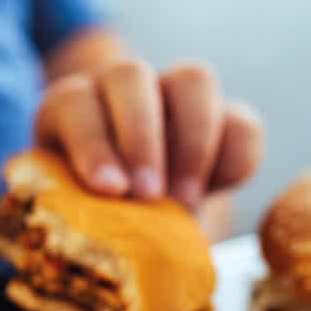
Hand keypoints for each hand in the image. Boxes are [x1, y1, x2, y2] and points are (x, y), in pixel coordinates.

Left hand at [34, 59, 262, 208]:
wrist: (136, 228)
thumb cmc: (90, 221)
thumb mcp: (74, 216)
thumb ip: (76, 214)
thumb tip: (89, 234)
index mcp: (69, 108)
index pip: (73, 102)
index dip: (91, 142)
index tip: (109, 190)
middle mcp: (119, 88)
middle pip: (131, 76)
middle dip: (141, 138)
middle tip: (147, 196)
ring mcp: (173, 95)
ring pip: (193, 80)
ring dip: (192, 142)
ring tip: (184, 201)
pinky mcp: (223, 119)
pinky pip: (241, 122)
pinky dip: (235, 157)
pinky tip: (218, 191)